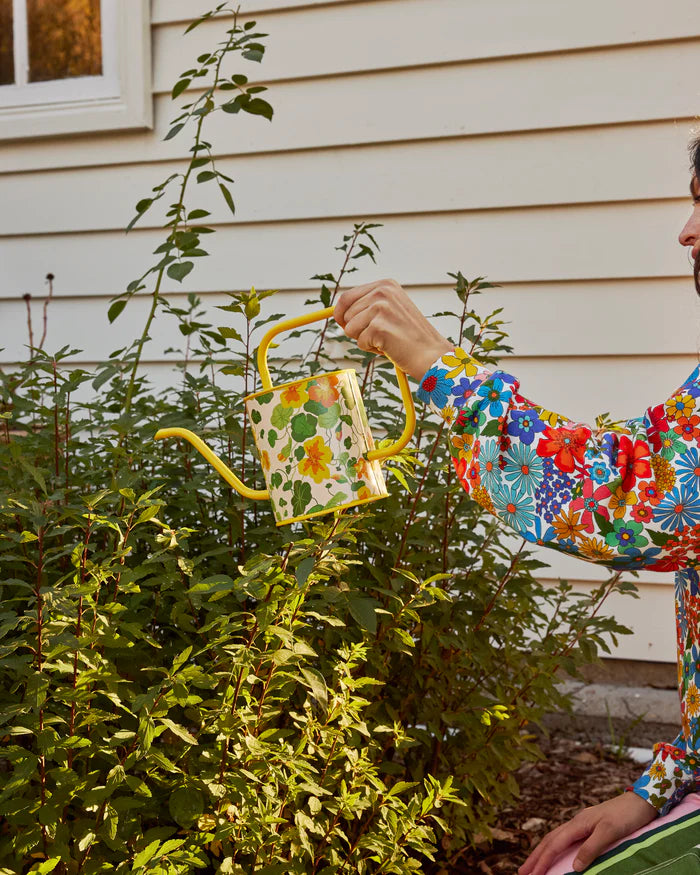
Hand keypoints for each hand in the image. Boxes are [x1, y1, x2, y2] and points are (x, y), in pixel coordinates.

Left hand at [333, 279, 452, 379]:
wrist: (431, 354)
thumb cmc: (409, 336)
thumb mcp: (390, 311)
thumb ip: (367, 306)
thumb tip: (337, 313)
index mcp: (385, 285)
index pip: (347, 297)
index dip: (341, 315)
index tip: (344, 325)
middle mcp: (382, 292)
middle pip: (345, 314)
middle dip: (356, 329)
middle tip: (378, 335)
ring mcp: (381, 308)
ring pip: (350, 329)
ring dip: (365, 339)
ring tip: (386, 339)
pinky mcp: (379, 326)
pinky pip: (360, 342)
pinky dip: (372, 349)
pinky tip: (390, 346)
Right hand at [519, 792, 656, 873]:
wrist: (641, 801)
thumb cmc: (626, 815)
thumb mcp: (609, 832)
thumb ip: (591, 848)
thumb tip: (573, 867)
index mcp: (578, 823)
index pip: (554, 844)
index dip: (542, 860)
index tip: (531, 874)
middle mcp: (576, 823)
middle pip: (549, 840)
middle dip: (535, 857)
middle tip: (521, 872)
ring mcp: (582, 824)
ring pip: (555, 838)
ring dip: (542, 852)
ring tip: (532, 864)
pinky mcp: (589, 826)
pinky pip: (565, 838)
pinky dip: (554, 847)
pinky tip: (554, 852)